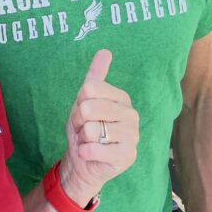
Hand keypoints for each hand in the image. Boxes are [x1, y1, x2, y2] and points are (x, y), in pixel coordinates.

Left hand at [59, 49, 138, 204]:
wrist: (84, 160)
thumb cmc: (85, 128)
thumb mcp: (84, 100)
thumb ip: (95, 76)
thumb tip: (105, 51)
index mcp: (121, 97)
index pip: (89, 88)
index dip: (79, 102)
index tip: (83, 112)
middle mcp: (131, 114)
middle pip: (88, 108)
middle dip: (79, 121)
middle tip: (84, 129)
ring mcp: (132, 135)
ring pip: (90, 130)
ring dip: (83, 138)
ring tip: (91, 141)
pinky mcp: (127, 155)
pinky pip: (93, 149)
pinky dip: (84, 153)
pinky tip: (93, 154)